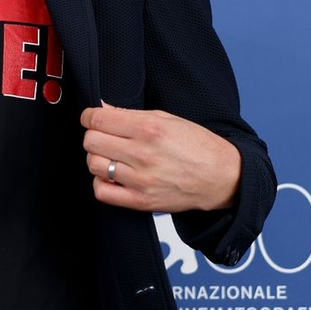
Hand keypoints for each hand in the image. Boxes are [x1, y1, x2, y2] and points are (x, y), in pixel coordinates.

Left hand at [80, 101, 240, 213]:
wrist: (221, 177)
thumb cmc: (198, 146)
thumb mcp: (167, 118)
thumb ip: (130, 114)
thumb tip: (101, 108)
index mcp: (149, 128)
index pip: (98, 119)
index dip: (89, 116)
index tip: (92, 118)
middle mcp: (143, 154)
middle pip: (91, 141)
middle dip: (93, 136)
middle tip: (104, 136)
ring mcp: (141, 180)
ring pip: (93, 165)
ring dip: (97, 158)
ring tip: (111, 156)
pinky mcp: (141, 201)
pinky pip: (102, 192)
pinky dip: (101, 183)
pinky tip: (112, 176)